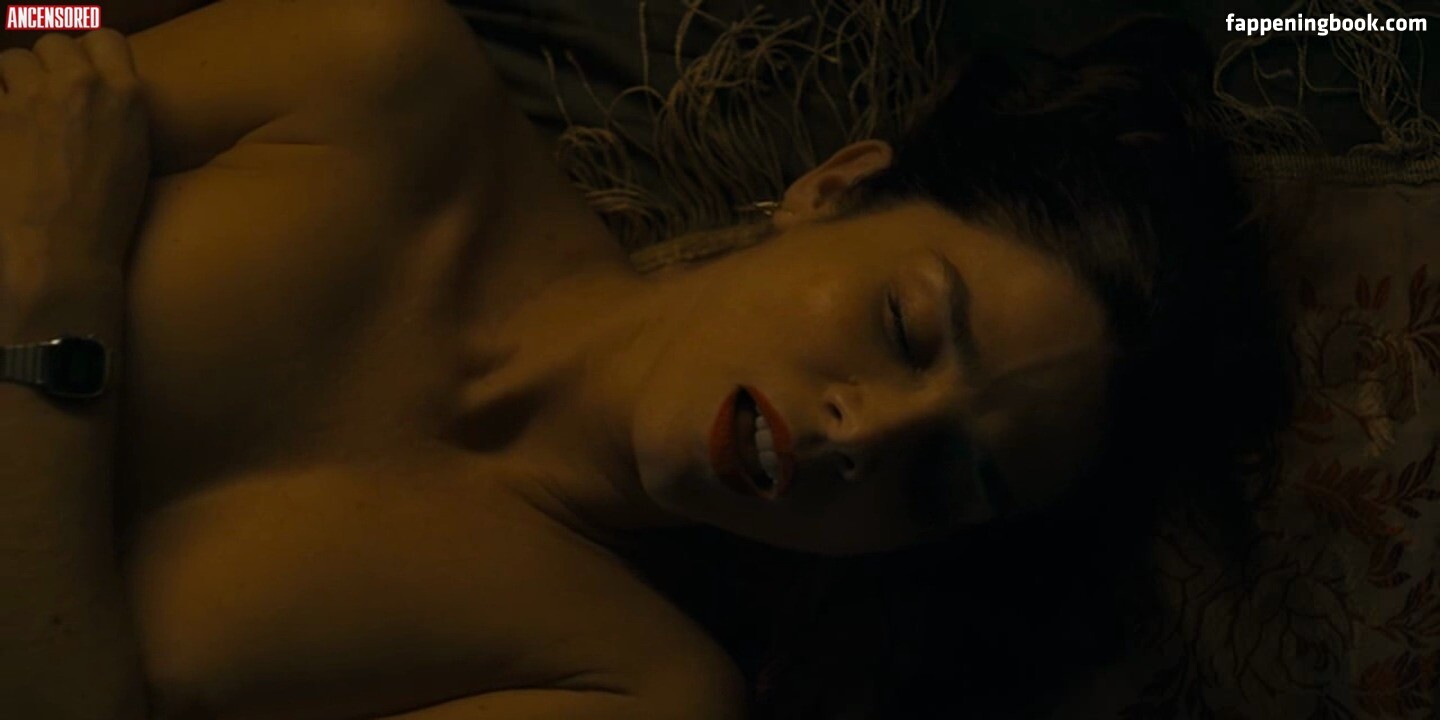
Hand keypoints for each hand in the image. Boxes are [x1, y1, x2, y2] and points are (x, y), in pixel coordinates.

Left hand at [0, 30, 149, 294]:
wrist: (63, 255)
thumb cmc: (103, 218)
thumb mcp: (133, 156)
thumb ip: (117, 111)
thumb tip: (98, 90)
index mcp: (126, 95)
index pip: (105, 39)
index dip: (87, 57)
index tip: (77, 79)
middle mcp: (81, 86)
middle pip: (54, 46)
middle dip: (46, 70)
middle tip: (42, 105)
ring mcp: (34, 98)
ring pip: (12, 60)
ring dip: (10, 83)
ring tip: (14, 118)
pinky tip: (2, 135)